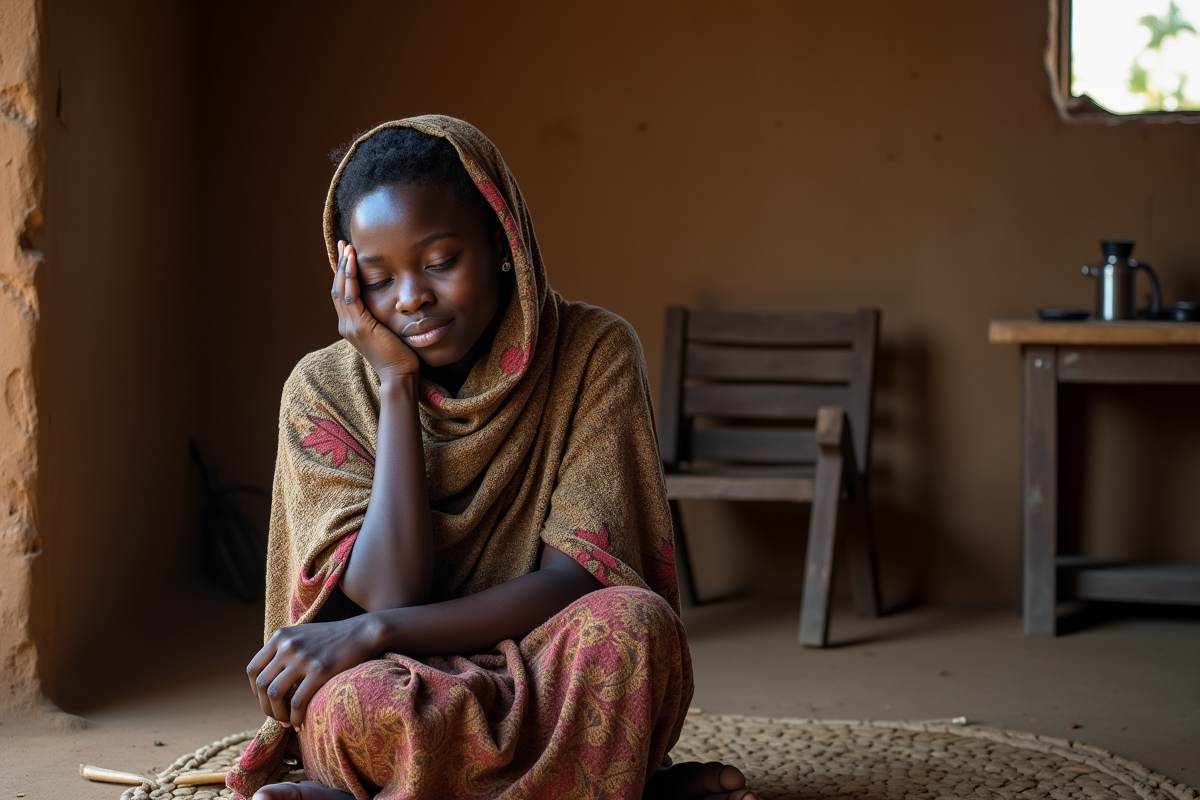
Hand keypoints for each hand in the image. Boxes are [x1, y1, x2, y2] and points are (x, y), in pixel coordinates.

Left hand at [246, 615, 380, 728]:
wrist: (363, 633)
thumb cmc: (333, 639)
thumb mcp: (302, 636)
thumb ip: (283, 651)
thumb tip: (267, 682)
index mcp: (280, 636)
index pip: (253, 669)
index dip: (255, 691)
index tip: (266, 700)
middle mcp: (288, 645)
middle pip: (262, 684)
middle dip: (266, 706)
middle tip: (277, 717)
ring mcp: (303, 657)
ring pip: (275, 694)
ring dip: (277, 714)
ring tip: (287, 722)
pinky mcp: (320, 670)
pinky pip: (298, 701)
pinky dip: (295, 716)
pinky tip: (300, 722)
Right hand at [333, 240, 419, 384]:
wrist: (400, 375)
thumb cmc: (401, 355)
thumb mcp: (388, 329)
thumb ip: (383, 315)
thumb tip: (392, 298)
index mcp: (351, 325)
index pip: (343, 293)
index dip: (343, 272)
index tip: (347, 253)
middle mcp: (346, 325)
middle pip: (338, 288)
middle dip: (341, 264)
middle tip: (343, 244)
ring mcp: (350, 326)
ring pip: (341, 289)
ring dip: (344, 267)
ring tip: (347, 248)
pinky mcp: (360, 327)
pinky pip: (351, 297)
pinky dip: (350, 278)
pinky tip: (353, 263)